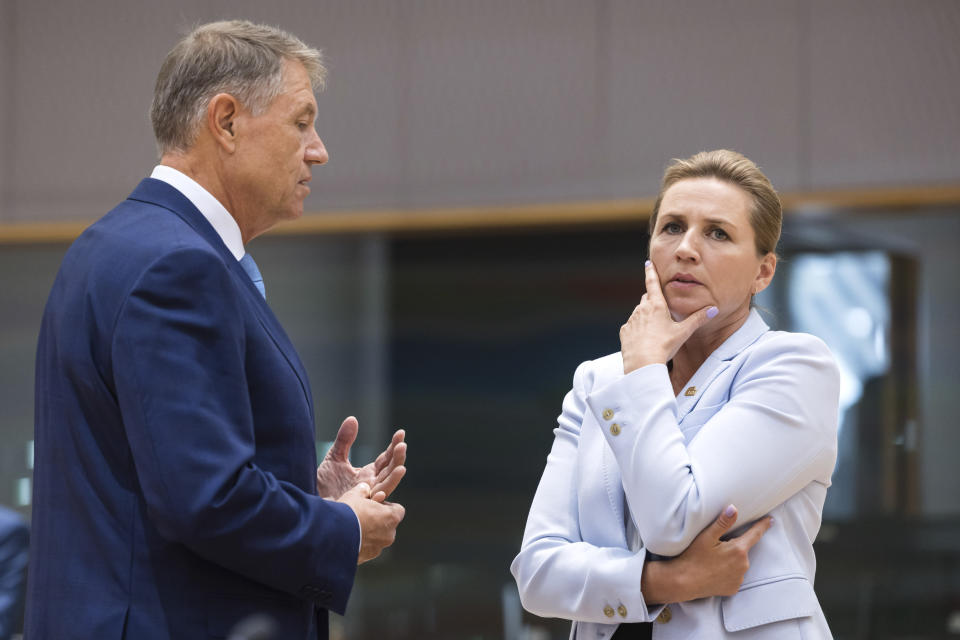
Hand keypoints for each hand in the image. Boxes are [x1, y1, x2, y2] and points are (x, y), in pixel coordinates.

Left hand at [316, 416, 406, 501]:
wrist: (310, 502)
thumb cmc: (323, 484)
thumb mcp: (334, 457)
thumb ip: (344, 440)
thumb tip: (353, 419)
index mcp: (368, 474)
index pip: (386, 459)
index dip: (394, 446)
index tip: (401, 433)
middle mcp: (371, 485)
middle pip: (390, 471)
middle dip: (397, 458)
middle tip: (402, 445)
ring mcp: (366, 497)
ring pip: (385, 487)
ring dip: (394, 478)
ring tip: (402, 467)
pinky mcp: (357, 508)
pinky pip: (369, 505)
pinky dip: (376, 500)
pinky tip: (380, 493)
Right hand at [338, 482, 405, 563]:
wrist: (331, 535)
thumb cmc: (347, 512)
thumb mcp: (354, 495)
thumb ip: (363, 490)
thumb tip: (364, 488)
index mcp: (391, 517)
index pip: (398, 510)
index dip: (387, 506)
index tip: (375, 505)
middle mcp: (389, 535)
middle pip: (388, 525)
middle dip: (377, 521)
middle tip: (362, 515)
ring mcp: (378, 548)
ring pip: (377, 538)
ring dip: (369, 534)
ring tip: (352, 528)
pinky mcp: (366, 558)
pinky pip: (366, 549)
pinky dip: (360, 544)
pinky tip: (347, 538)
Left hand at [620, 261, 716, 373]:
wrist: (643, 363)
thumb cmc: (664, 346)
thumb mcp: (683, 332)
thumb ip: (698, 319)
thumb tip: (714, 309)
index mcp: (656, 305)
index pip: (652, 283)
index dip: (651, 272)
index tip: (648, 263)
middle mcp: (641, 309)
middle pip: (647, 299)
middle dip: (653, 301)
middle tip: (661, 311)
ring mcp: (631, 320)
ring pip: (639, 313)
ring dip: (646, 316)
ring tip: (655, 331)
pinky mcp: (624, 331)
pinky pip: (631, 326)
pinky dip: (637, 329)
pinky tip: (644, 339)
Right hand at [641, 504, 771, 603]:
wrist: (684, 582)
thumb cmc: (693, 557)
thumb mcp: (706, 537)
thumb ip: (722, 523)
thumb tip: (733, 508)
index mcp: (738, 550)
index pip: (755, 534)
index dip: (763, 525)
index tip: (770, 520)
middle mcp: (743, 565)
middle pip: (743, 549)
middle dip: (735, 546)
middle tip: (717, 547)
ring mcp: (739, 578)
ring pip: (739, 563)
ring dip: (731, 560)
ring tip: (713, 560)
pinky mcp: (733, 588)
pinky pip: (734, 576)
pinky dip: (728, 572)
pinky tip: (714, 571)